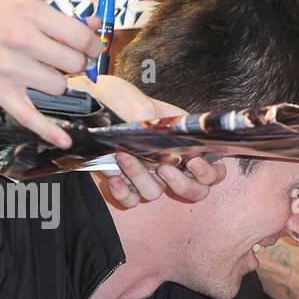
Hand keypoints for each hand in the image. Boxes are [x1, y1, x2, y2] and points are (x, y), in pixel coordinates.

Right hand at [0, 0, 101, 147]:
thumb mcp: (11, 0)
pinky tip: (64, 140)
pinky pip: (31, 116)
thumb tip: (96, 24)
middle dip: (74, 65)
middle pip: (74, 64)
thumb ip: (53, 13)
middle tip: (64, 62)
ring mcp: (11, 67)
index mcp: (29, 12)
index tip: (92, 50)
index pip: (82, 37)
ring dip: (54, 84)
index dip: (93, 47)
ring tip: (39, 74)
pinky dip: (50, 131)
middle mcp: (23, 39)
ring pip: (58, 87)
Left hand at [68, 74, 228, 205]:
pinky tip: (114, 177)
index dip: (210, 172)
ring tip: (123, 155)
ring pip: (157, 193)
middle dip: (185, 185)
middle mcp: (171, 162)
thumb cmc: (115, 98)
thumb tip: (159, 132)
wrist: (84, 103)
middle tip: (166, 168)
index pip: (213, 167)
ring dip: (141, 177)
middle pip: (196, 191)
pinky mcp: (125, 183)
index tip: (193, 161)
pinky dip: (123, 193)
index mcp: (184, 142)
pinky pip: (132, 201)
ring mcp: (148, 175)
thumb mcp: (137, 100)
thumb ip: (153, 118)